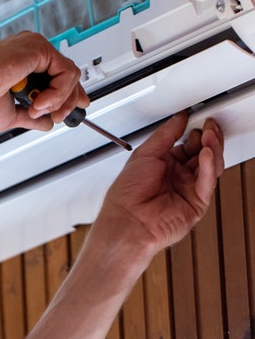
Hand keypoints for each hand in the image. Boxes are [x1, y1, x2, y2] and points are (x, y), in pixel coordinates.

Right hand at [0, 32, 86, 132]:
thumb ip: (31, 117)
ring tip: (38, 110)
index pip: (57, 75)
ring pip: (70, 75)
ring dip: (60, 100)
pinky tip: (40, 102)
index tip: (77, 107)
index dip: (69, 93)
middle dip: (68, 101)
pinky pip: (66, 72)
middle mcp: (29, 54)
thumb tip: (46, 123)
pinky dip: (58, 92)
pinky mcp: (39, 49)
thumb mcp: (10, 116)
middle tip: (57, 118)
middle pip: (67, 75)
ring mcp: (35, 50)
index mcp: (21, 65)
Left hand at [94, 113, 224, 258]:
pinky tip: (206, 153)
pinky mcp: (197, 203)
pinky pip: (207, 182)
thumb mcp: (144, 154)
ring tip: (209, 135)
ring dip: (211, 148)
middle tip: (210, 125)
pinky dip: (209, 166)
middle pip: (202, 154)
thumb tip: (178, 119)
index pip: (187, 145)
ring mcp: (188, 189)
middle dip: (208, 138)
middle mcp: (178, 176)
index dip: (194, 131)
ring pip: (210, 166)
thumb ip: (165, 135)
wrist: (127, 220)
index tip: (199, 117)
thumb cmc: (126, 193)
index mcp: (164, 164)